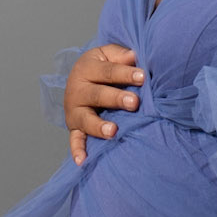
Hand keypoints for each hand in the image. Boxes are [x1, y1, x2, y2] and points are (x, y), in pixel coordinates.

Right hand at [62, 43, 145, 164]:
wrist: (79, 78)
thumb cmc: (101, 67)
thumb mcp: (107, 54)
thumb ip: (120, 54)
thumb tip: (134, 56)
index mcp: (86, 69)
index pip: (107, 71)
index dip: (125, 73)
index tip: (143, 77)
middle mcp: (77, 90)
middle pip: (97, 95)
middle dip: (116, 99)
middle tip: (134, 103)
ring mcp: (75, 111)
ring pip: (86, 119)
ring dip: (99, 126)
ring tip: (113, 131)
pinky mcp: (74, 127)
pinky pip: (74, 140)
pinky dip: (77, 150)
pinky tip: (82, 161)